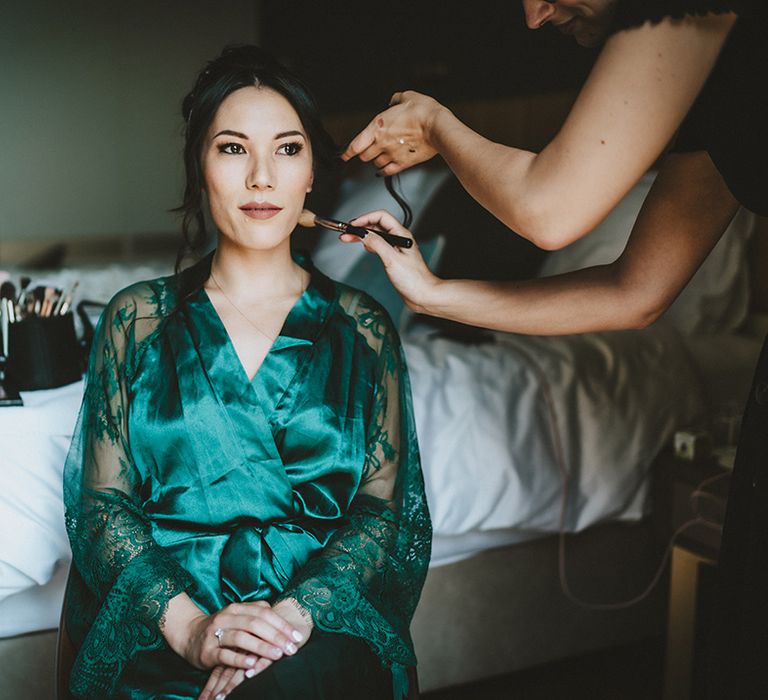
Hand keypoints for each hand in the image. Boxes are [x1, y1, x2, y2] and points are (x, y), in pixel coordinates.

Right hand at [197, 598, 312, 699]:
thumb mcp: (238, 616)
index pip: (264, 613)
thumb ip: (257, 614)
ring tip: (277, 655)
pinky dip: (240, 659)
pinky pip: (225, 655)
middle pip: (255, 624)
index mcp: (237, 608)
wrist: (189, 634)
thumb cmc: (221, 627)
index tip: (297, 636)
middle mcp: (226, 618)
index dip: (282, 624)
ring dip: (262, 646)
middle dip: (276, 636)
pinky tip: (253, 664)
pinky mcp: (207, 651)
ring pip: (241, 638)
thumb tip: (282, 617)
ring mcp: (215, 634)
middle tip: (291, 648)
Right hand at [341, 210, 440, 313]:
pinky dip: (369, 244)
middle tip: (346, 233)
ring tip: (349, 239)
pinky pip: (379, 245)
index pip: (381, 217)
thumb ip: (377, 244)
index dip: (365, 218)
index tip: (352, 225)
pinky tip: (364, 247)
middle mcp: (399, 239)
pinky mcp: (394, 257)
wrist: (423, 295)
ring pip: (377, 235)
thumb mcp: (392, 259)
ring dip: (363, 236)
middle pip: (377, 225)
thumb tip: (363, 234)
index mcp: (401, 235)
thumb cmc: (414, 280)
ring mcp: (396, 248)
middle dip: (360, 227)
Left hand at [342, 91, 443, 174]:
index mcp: (378, 126)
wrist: (437, 127)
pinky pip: (387, 172)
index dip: (347, 152)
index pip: (356, 144)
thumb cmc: (423, 112)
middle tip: (368, 151)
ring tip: (381, 156)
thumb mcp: (407, 97)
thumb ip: (396, 100)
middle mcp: (382, 143)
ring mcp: (392, 155)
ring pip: (376, 164)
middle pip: (365, 156)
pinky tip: (383, 170)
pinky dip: (383, 172)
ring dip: (376, 161)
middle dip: (365, 154)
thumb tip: (393, 101)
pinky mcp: (403, 163)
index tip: (344, 156)